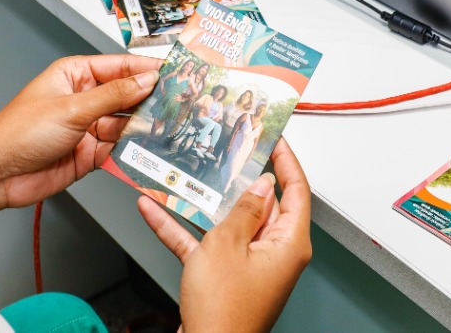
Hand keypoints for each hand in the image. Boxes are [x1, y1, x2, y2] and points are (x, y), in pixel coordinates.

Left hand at [0, 54, 159, 209]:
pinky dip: (132, 152)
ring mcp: (87, 128)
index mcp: (75, 75)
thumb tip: (145, 81)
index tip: (173, 74)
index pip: (120, 67)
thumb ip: (113, 96)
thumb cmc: (18, 133)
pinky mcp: (90, 155)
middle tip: (177, 104)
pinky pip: (119, 151)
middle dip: (149, 101)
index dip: (146, 70)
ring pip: (126, 125)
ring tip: (164, 130)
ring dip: (142, 129)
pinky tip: (144, 151)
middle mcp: (84, 99)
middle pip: (127, 96)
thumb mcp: (72, 108)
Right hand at [139, 137, 312, 332]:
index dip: (286, 161)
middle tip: (227, 150)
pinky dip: (181, 228)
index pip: (296, 190)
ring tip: (186, 174)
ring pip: (228, 224)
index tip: (276, 138)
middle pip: (261, 205)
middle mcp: (273, 253)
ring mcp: (248, 266)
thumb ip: (243, 210)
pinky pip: (203, 244)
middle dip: (240, 179)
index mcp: (288, 243)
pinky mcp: (223, 278)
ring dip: (203, 203)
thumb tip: (261, 186)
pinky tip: (154, 210)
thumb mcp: (229, 245)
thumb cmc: (224, 311)